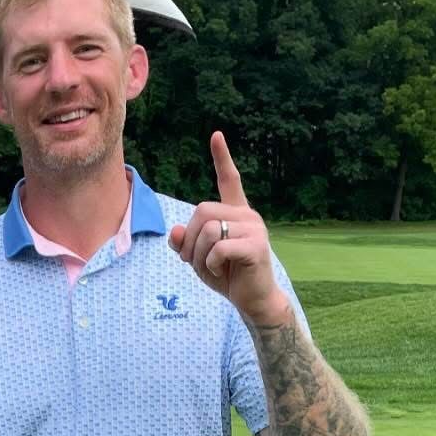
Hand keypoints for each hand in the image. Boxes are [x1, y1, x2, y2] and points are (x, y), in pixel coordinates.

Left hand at [168, 131, 286, 324]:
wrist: (253, 300)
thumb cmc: (227, 275)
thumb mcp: (197, 257)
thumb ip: (185, 241)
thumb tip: (178, 230)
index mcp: (235, 212)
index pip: (229, 179)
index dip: (222, 157)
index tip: (216, 135)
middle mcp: (247, 215)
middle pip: (202, 210)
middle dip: (190, 238)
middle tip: (191, 260)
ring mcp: (254, 229)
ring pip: (209, 229)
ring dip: (198, 254)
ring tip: (208, 266)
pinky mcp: (256, 246)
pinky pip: (219, 247)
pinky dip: (210, 263)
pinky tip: (220, 270)